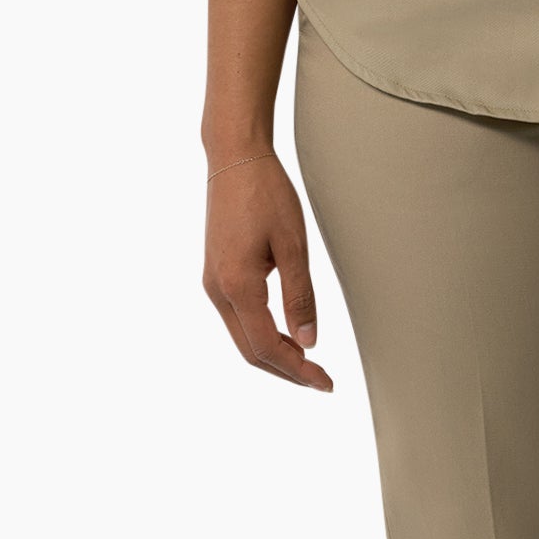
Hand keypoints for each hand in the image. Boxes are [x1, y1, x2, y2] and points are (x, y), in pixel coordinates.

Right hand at [201, 153, 333, 390]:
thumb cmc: (266, 192)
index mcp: (236, 286)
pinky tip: (284, 332)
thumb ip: (300, 295)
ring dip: (273, 354)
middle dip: (285, 370)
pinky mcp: (215, 272)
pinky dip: (260, 333)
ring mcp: (212, 282)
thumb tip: (308, 341)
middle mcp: (217, 291)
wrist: (234, 156)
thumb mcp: (293, 243)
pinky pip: (237, 317)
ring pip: (241, 337)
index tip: (325, 381)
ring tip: (307, 361)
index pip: (266, 347)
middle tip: (320, 379)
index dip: (297, 370)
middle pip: (250, 351)